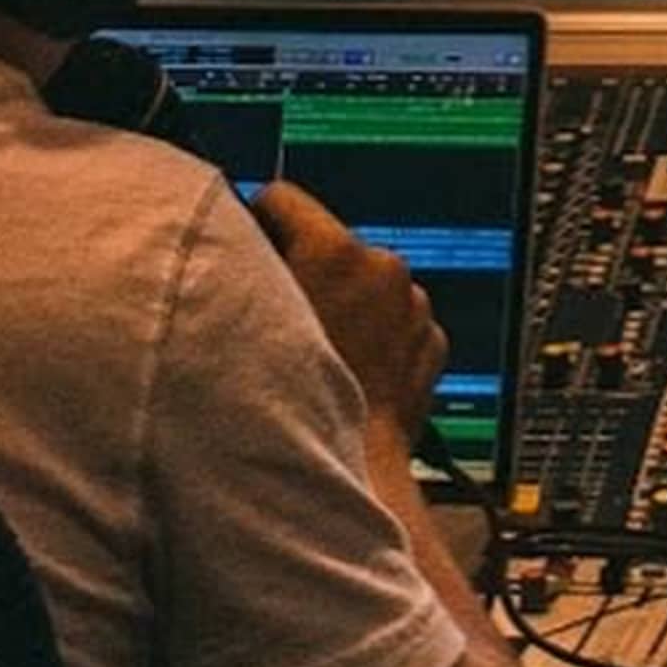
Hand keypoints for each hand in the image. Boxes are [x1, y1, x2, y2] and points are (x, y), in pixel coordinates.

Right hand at [254, 175, 446, 433]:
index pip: (282, 198)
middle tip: (281, 319)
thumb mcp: (248, 322)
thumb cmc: (295, 402)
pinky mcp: (431, 340)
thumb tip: (235, 241)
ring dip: (345, 304)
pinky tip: (352, 372)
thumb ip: (247, 271)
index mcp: (337, 250)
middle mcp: (384, 265)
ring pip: (365, 284)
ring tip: (319, 354)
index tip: (249, 247)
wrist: (358, 468)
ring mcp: (414, 303)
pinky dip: (375, 337)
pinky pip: (394, 322)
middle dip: (307, 271)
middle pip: (328, 244)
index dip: (258, 220)